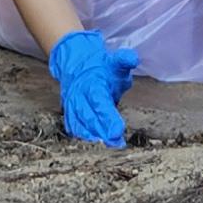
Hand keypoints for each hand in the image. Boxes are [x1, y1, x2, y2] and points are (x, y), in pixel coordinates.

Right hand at [50, 29, 139, 146]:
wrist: (76, 63)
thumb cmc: (100, 67)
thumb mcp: (114, 62)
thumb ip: (124, 60)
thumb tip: (132, 58)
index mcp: (91, 82)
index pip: (99, 102)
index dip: (108, 118)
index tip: (118, 131)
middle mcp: (79, 94)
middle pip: (89, 116)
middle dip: (102, 131)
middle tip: (116, 142)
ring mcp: (73, 104)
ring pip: (79, 123)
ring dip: (92, 136)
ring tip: (108, 144)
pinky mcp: (70, 111)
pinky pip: (73, 125)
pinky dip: (82, 135)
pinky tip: (94, 142)